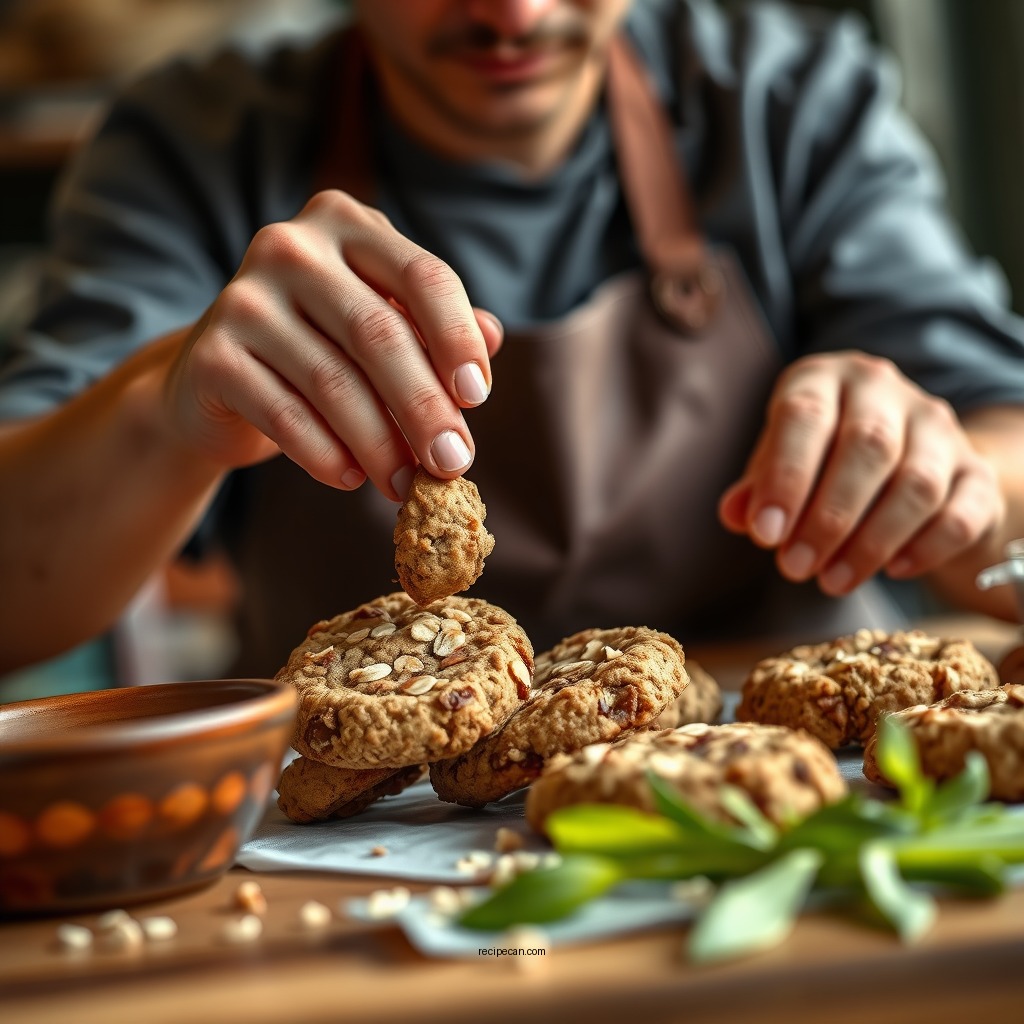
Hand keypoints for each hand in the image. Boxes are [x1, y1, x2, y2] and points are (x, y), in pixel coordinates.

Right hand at [163, 190, 502, 500]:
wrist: (216, 380)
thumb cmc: (319, 348)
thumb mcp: (381, 326)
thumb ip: (433, 328)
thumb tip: (493, 336)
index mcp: (346, 224)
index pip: (423, 276)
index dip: (458, 339)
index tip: (479, 397)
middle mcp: (290, 248)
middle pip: (380, 334)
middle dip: (425, 408)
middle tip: (452, 462)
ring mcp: (244, 298)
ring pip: (334, 382)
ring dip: (380, 445)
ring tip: (405, 485)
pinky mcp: (211, 356)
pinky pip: (285, 415)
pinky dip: (325, 454)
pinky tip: (350, 478)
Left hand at [718, 351, 1004, 594]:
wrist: (904, 450)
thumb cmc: (821, 455)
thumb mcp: (779, 459)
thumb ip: (757, 486)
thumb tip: (737, 516)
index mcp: (826, 378)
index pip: (806, 416)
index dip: (784, 477)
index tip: (765, 534)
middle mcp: (885, 390)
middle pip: (868, 447)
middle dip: (828, 518)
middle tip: (795, 568)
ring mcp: (938, 427)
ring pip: (917, 484)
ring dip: (871, 542)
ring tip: (831, 581)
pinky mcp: (976, 471)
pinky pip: (962, 514)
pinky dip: (927, 548)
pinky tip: (892, 571)